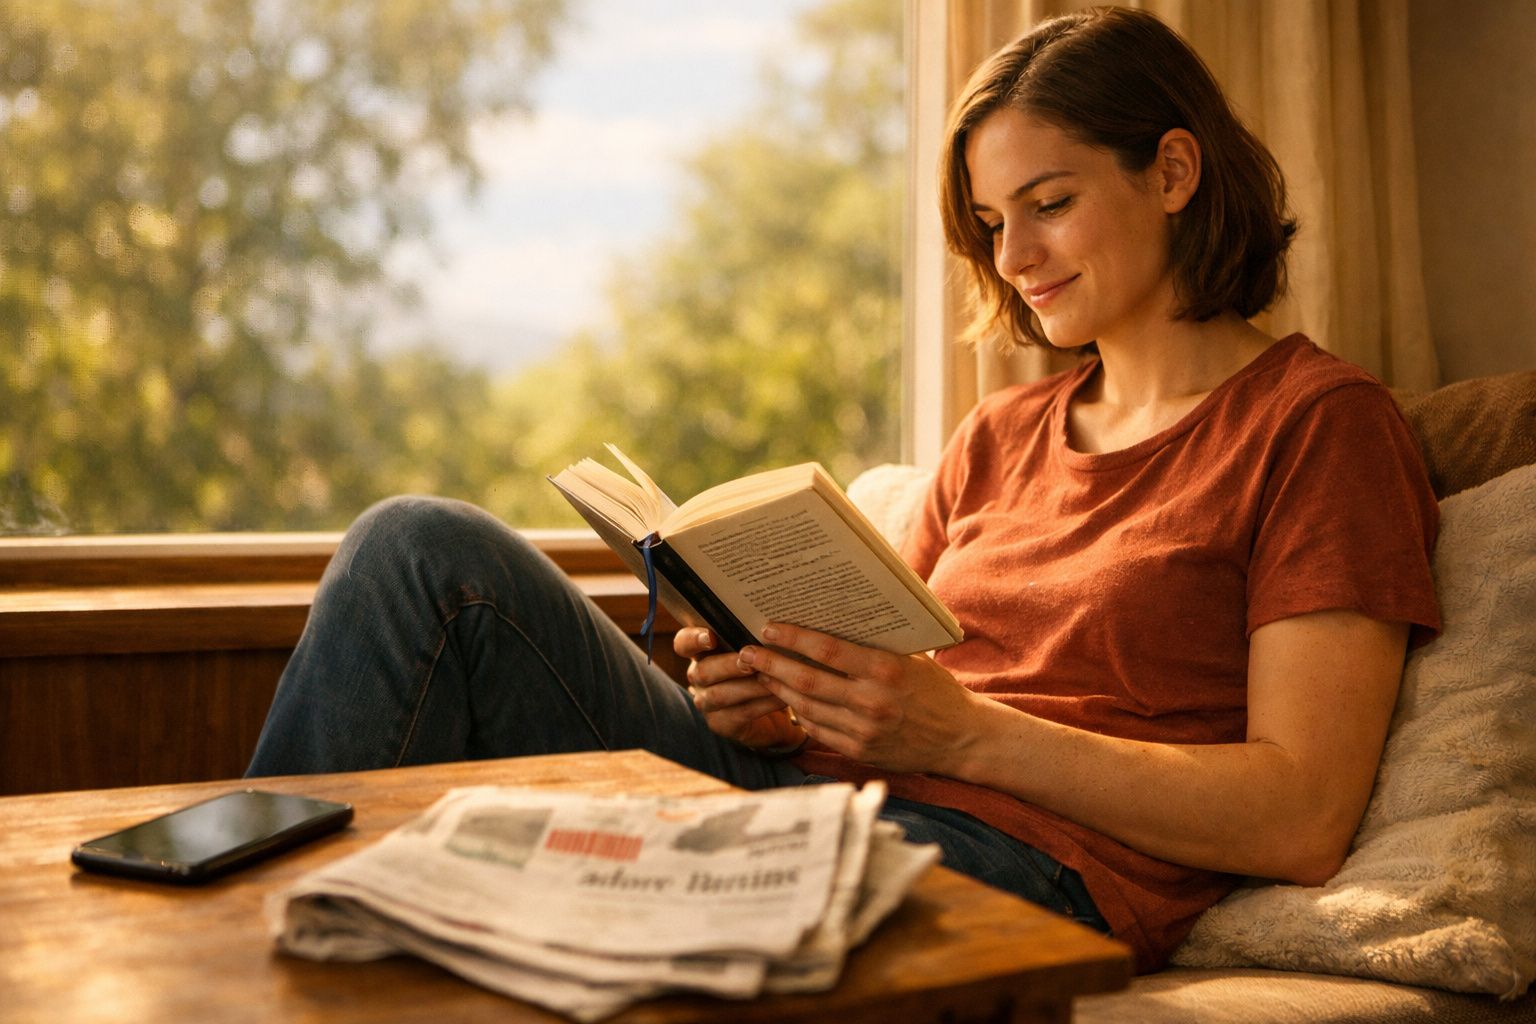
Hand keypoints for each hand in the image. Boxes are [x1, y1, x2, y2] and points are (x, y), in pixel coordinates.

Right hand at [674, 627, 805, 752]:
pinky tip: (781, 697)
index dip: (693, 639)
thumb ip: (754, 636)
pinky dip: (762, 704)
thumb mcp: (757, 650)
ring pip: (720, 694)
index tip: (711, 637)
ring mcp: (707, 703)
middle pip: (703, 671)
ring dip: (748, 686)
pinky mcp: (722, 724)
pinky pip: (740, 714)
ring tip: (772, 678)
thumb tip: (771, 618)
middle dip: (728, 665)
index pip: (683, 643)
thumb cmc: (764, 669)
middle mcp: (699, 677)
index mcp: (702, 653)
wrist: (775, 712)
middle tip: (750, 660)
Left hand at [739, 622, 986, 774]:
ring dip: (778, 689)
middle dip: (770, 665)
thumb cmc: (935, 689)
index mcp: (885, 669)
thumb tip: (831, 622)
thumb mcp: (911, 657)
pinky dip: (799, 713)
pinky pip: (818, 729)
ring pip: (806, 707)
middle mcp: (872, 701)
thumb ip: (873, 645)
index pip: (827, 650)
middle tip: (746, 653)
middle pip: (806, 680)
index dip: (792, 638)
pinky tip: (788, 700)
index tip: (768, 627)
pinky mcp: (859, 751)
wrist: (961, 737)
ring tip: (759, 674)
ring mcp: (863, 730)